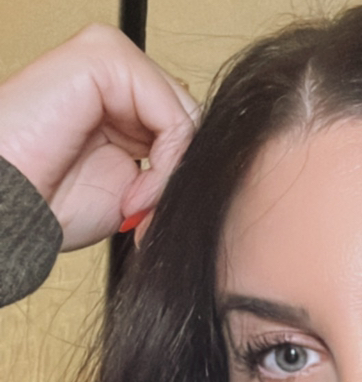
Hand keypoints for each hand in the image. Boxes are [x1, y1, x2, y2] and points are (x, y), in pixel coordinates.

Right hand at [0, 24, 197, 250]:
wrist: (9, 214)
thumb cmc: (52, 205)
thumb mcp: (134, 189)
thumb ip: (171, 167)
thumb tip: (211, 167)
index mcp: (118, 100)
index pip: (185, 124)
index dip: (181, 173)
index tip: (152, 213)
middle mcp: (113, 74)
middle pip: (190, 118)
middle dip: (178, 173)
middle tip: (145, 210)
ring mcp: (107, 58)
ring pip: (186, 116)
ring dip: (171, 173)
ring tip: (134, 202)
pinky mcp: (102, 57)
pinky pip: (173, 113)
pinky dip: (167, 162)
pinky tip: (133, 191)